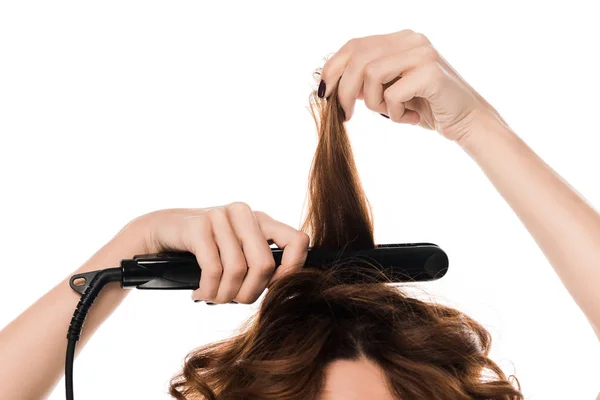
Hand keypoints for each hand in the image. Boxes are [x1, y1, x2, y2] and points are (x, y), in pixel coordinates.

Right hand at [130, 202, 308, 303]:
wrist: (161, 233)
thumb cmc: (205, 251)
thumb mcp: (237, 254)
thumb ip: (261, 265)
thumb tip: (285, 291)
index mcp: (262, 220)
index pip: (298, 241)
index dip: (291, 271)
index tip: (272, 289)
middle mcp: (245, 213)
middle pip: (264, 264)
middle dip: (248, 293)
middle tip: (232, 301)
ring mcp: (221, 216)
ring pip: (237, 270)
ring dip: (224, 295)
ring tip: (213, 297)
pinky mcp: (198, 225)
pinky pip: (213, 269)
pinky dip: (208, 289)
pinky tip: (200, 292)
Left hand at [319, 29, 506, 141]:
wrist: (468, 122)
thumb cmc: (427, 107)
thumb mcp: (390, 91)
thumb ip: (367, 81)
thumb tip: (331, 84)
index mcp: (400, 39)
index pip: (354, 45)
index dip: (332, 68)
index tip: (323, 94)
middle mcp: (411, 39)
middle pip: (357, 58)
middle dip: (344, 91)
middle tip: (344, 116)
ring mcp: (422, 53)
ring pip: (371, 75)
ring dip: (374, 104)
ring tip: (391, 114)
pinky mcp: (431, 72)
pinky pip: (392, 95)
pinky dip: (394, 113)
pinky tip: (411, 118)